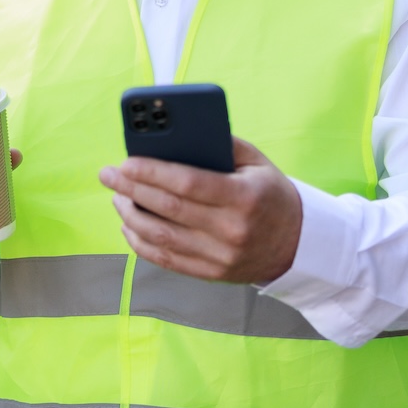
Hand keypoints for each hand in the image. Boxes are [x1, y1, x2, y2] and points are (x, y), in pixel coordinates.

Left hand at [99, 137, 301, 284]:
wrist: (298, 245)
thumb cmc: (271, 195)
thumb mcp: (257, 163)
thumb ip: (220, 144)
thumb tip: (174, 133)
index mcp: (244, 198)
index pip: (188, 183)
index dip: (152, 172)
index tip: (126, 161)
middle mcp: (231, 231)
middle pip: (168, 209)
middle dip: (131, 189)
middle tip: (108, 174)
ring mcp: (220, 256)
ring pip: (160, 237)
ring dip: (130, 215)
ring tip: (117, 197)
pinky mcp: (211, 273)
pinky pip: (165, 259)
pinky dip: (140, 242)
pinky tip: (129, 224)